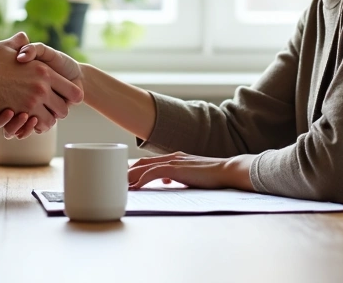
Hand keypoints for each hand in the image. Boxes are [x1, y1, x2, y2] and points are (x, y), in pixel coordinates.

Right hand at [0, 32, 82, 133]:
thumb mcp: (4, 47)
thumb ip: (18, 42)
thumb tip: (23, 36)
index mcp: (43, 70)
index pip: (72, 90)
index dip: (71, 95)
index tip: (65, 96)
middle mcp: (42, 87)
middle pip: (64, 108)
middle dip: (59, 110)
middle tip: (52, 109)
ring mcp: (32, 102)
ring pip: (52, 120)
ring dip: (48, 120)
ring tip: (40, 116)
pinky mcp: (22, 114)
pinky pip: (38, 126)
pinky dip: (35, 126)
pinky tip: (30, 120)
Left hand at [126, 152, 255, 190]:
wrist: (228, 170)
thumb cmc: (213, 175)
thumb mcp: (191, 175)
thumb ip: (177, 176)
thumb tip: (167, 182)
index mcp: (174, 158)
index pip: (148, 162)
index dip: (134, 170)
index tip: (124, 179)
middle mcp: (171, 157)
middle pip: (141, 163)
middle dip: (127, 173)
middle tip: (114, 182)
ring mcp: (174, 161)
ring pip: (144, 167)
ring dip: (130, 177)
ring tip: (118, 185)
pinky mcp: (177, 168)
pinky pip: (154, 173)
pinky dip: (143, 179)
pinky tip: (136, 187)